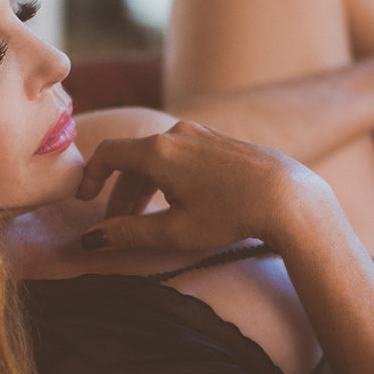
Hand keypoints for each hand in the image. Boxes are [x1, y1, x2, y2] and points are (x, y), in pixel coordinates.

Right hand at [76, 120, 332, 250]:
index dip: (90, 176)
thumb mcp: (175, 232)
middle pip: (134, 159)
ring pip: (159, 158)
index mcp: (158, 151)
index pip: (108, 153)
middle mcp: (177, 133)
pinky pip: (182, 155)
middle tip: (117, 225)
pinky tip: (181, 203)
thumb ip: (128, 234)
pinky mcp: (221, 141)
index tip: (84, 200)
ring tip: (148, 218)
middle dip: (120, 193)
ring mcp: (202, 133)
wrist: (289, 198)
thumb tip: (91, 241)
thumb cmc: (231, 215)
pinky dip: (169, 178)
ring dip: (145, 187)